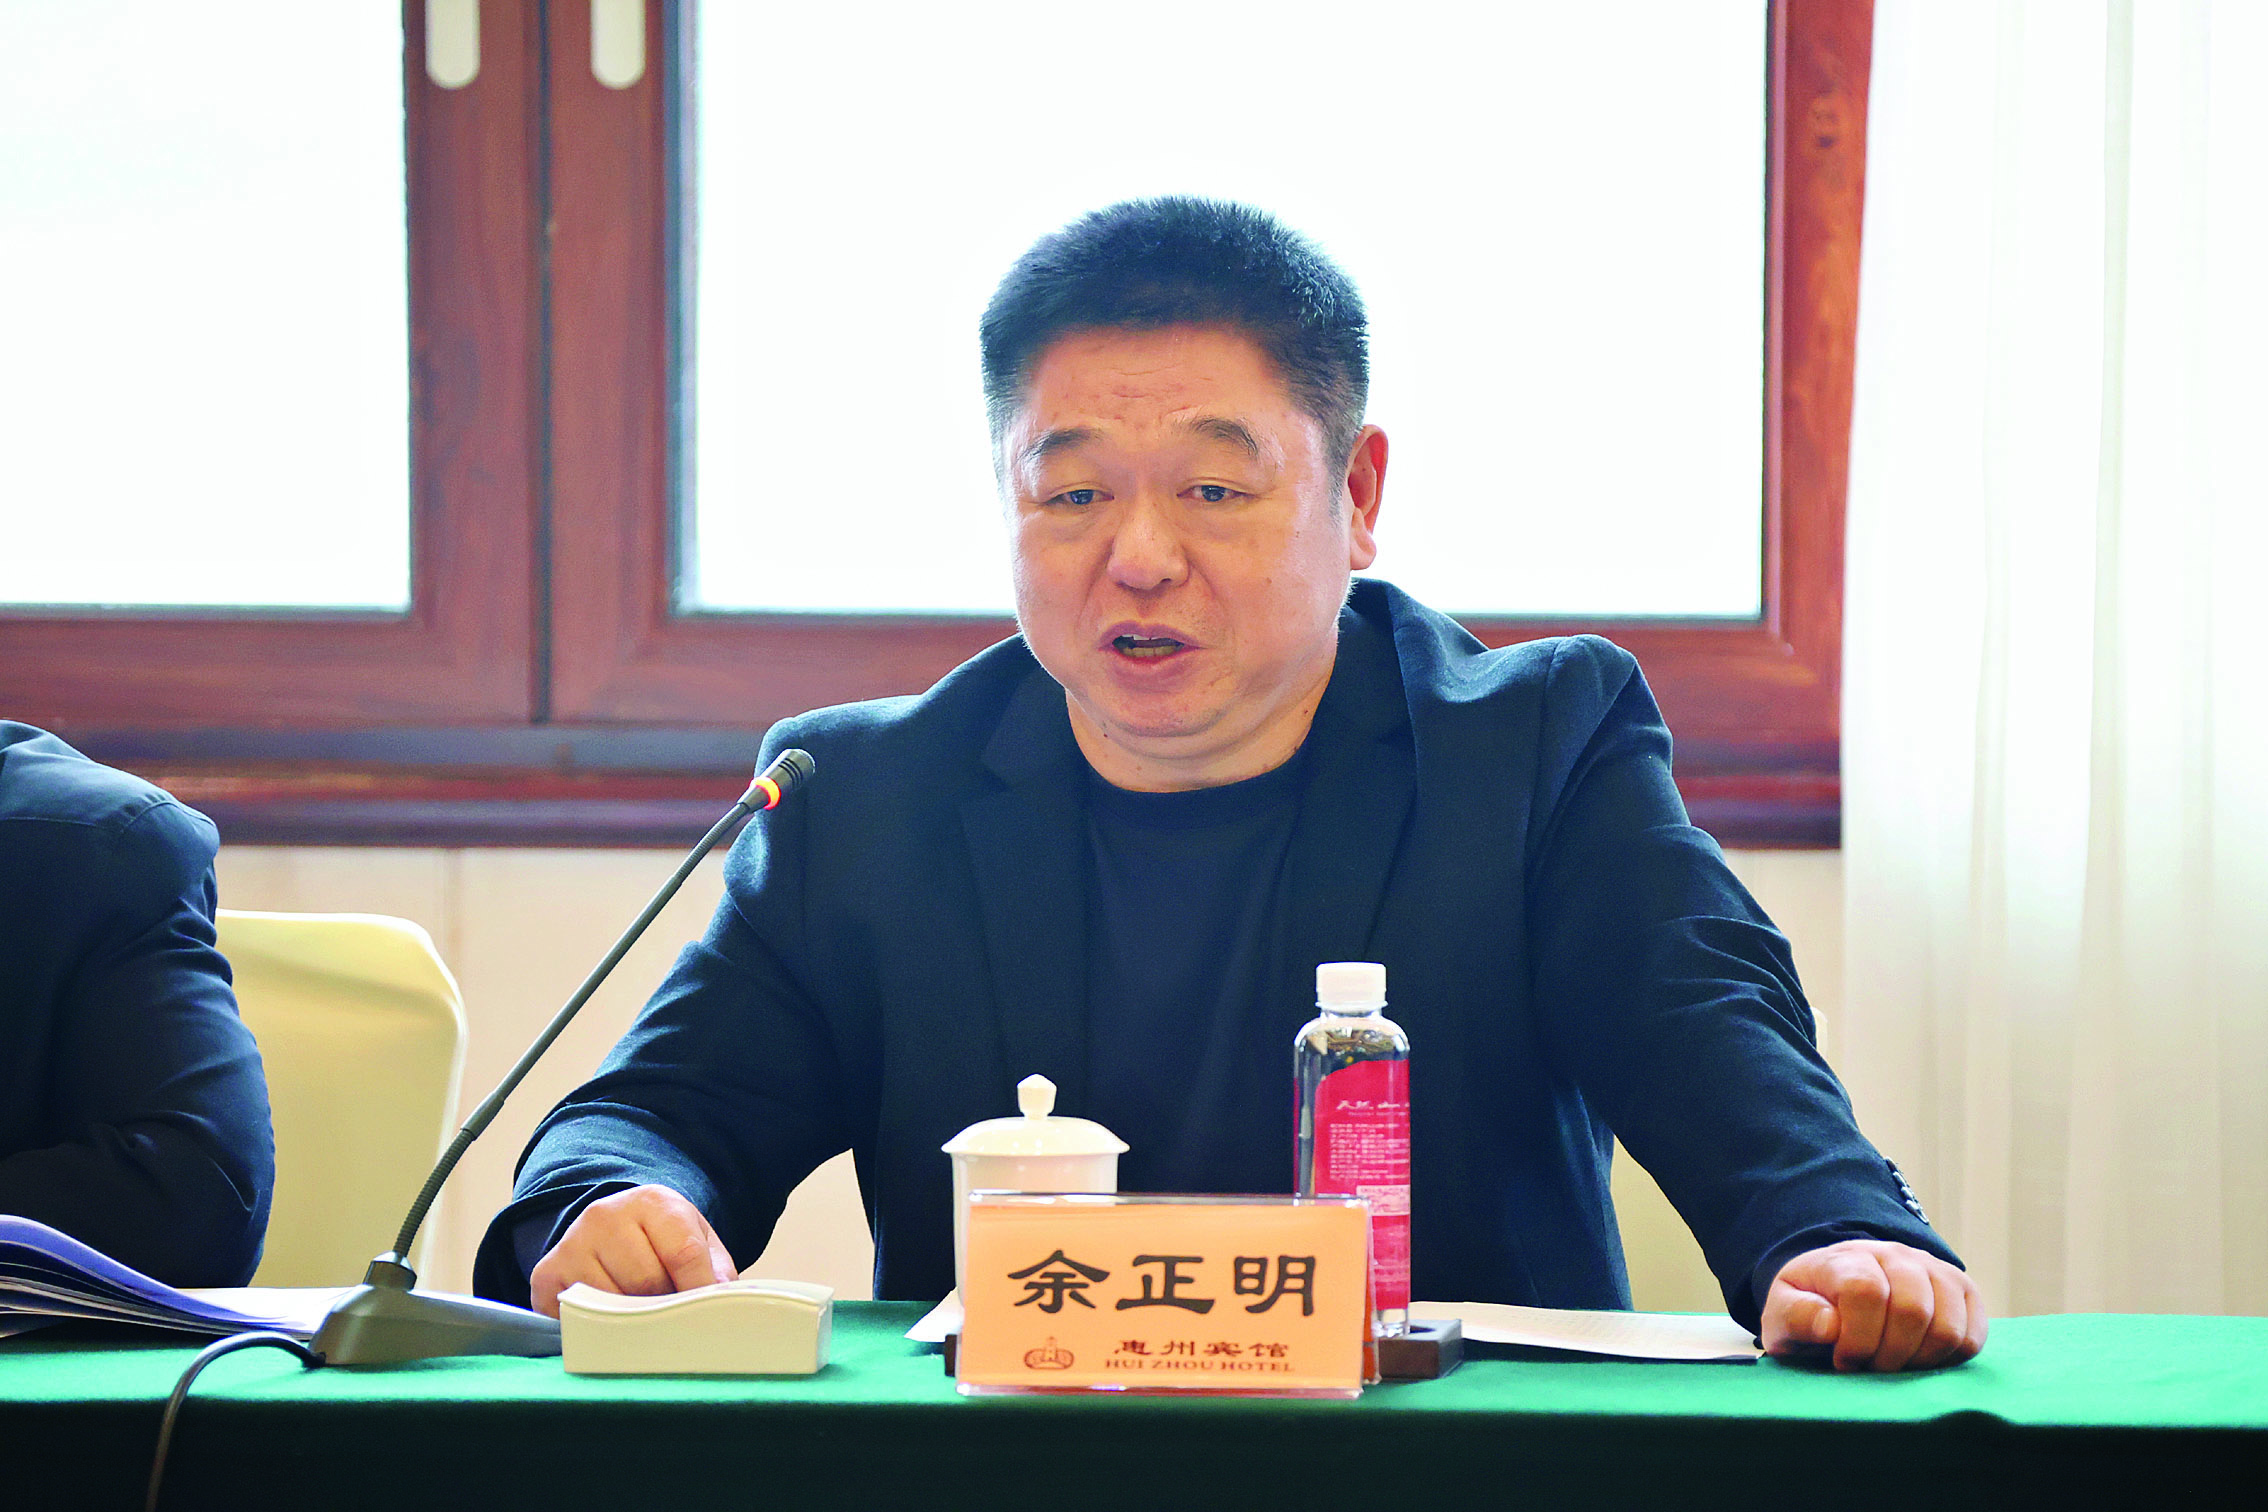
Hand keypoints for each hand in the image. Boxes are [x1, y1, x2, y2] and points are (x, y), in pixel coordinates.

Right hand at [529, 1184, 737, 1318]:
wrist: (613, 1227)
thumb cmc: (662, 1241)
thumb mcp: (697, 1242)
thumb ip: (715, 1270)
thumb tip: (721, 1306)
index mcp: (653, 1202)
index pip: (683, 1253)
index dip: (699, 1292)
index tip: (708, 1316)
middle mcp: (606, 1216)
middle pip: (646, 1283)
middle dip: (664, 1306)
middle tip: (669, 1312)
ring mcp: (572, 1244)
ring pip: (611, 1304)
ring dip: (631, 1319)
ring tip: (639, 1310)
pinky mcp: (547, 1274)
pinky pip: (577, 1317)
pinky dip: (596, 1326)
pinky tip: (608, 1316)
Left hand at [1761, 1239, 1986, 1371]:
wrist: (1838, 1292)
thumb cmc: (1811, 1310)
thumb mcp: (1783, 1315)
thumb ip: (1796, 1317)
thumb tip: (1830, 1325)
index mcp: (1847, 1259)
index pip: (1865, 1291)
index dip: (1856, 1339)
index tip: (1842, 1361)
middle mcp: (1895, 1255)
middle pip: (1912, 1310)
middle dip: (1889, 1355)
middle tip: (1870, 1367)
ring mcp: (1933, 1270)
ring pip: (1946, 1326)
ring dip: (1919, 1360)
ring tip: (1893, 1364)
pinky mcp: (1962, 1291)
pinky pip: (1972, 1336)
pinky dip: (1948, 1359)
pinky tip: (1919, 1359)